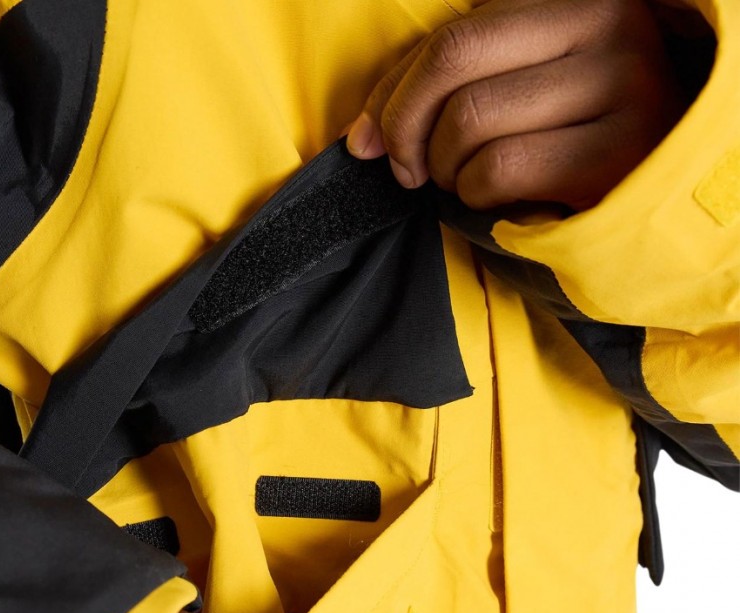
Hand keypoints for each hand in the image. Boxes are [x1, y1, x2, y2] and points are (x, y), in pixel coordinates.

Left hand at [346, 0, 684, 209]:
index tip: (371, 143)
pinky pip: (498, 170)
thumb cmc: (564, 140)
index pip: (452, 36)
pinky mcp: (618, 152)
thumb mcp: (508, 92)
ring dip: (446, 170)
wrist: (649, 193)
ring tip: (465, 181)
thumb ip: (434, 92)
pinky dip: (476, 196)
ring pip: (470, 121)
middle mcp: (608, 25)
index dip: (394, 96)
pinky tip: (496, 199)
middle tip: (412, 171)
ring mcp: (622, 84)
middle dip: (408, 131)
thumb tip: (357, 138)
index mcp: (574, 1)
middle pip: (454, 64)